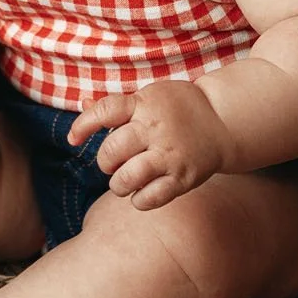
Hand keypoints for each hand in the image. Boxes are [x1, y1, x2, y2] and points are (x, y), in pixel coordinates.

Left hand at [68, 79, 232, 210]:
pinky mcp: (183, 178)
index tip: (73, 139)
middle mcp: (155, 129)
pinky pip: (149, 198)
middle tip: (115, 163)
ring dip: (118, 184)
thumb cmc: (178, 108)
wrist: (223, 120)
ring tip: (125, 180)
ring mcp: (170, 155)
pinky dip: (139, 200)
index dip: (82, 125)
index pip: (104, 111)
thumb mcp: (149, 97)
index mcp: (144, 105)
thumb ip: (117, 105)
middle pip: (112, 150)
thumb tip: (82, 104)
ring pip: (127, 178)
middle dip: (106, 162)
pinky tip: (142, 192)